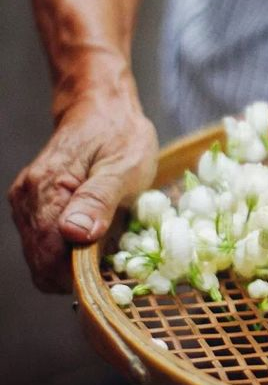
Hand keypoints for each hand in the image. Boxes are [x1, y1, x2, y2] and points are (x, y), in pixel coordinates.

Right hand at [8, 90, 157, 292]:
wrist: (104, 110)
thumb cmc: (121, 136)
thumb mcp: (125, 167)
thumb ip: (100, 200)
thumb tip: (76, 234)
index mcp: (46, 189)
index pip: (50, 257)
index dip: (80, 274)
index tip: (110, 271)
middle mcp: (27, 199)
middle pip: (43, 264)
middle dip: (78, 271)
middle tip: (114, 256)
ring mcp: (26, 205)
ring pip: (43, 259)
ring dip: (75, 262)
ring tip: (107, 241)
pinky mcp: (33, 208)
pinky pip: (47, 246)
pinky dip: (70, 251)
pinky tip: (95, 235)